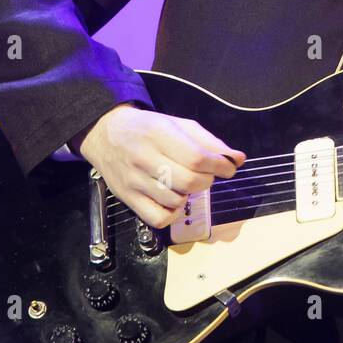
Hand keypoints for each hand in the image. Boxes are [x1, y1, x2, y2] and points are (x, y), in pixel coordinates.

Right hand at [76, 103, 244, 228]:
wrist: (104, 133)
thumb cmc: (147, 128)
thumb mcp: (177, 124)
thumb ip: (209, 141)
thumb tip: (238, 159)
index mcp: (158, 133)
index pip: (196, 157)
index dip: (220, 166)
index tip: (229, 167)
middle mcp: (144, 158)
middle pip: (189, 181)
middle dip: (208, 180)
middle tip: (207, 174)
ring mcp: (134, 181)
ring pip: (175, 201)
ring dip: (191, 195)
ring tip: (187, 183)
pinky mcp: (127, 198)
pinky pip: (158, 218)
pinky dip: (173, 214)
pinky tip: (175, 201)